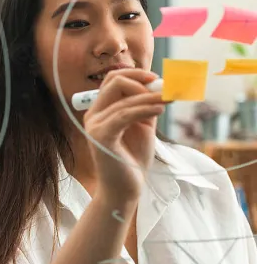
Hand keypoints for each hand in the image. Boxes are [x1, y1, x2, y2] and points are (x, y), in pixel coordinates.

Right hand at [83, 69, 165, 204]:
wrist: (124, 190)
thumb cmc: (132, 159)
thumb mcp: (142, 126)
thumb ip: (146, 106)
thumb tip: (160, 84)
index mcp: (100, 110)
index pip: (113, 79)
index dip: (135, 73)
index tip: (157, 78)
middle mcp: (93, 114)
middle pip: (114, 81)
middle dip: (141, 80)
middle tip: (163, 88)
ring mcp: (94, 124)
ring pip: (124, 99)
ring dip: (150, 96)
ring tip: (169, 99)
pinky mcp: (101, 136)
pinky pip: (125, 114)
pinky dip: (145, 108)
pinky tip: (160, 109)